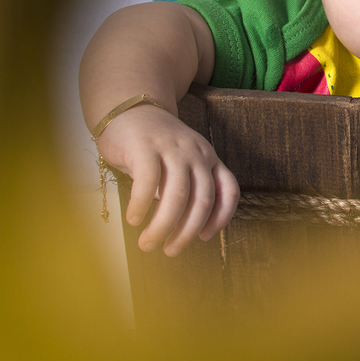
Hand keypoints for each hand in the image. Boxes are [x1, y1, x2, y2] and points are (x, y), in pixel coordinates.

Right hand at [95, 105, 238, 255]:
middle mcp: (196, 154)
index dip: (221, 217)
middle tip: (170, 251)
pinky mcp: (146, 147)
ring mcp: (172, 149)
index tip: (204, 237)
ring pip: (177, 196)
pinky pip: (148, 181)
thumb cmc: (156, 147)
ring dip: (163, 226)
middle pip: (202, 200)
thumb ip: (188, 190)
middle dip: (187, 232)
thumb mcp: (182, 165)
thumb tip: (185, 229)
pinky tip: (133, 219)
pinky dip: (141, 205)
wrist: (130, 109)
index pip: (229, 190)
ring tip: (148, 244)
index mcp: (209, 159)